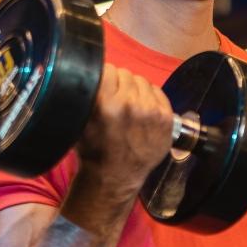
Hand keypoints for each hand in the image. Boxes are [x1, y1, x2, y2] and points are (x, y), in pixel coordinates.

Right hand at [64, 64, 173, 222]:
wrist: (115, 177)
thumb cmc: (95, 150)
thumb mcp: (80, 121)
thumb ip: (85, 95)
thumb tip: (92, 71)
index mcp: (104, 104)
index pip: (108, 69)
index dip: (105, 78)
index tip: (104, 87)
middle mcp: (129, 104)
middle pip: (125, 74)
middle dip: (119, 85)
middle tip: (115, 100)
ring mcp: (150, 111)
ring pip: (142, 81)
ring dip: (135, 90)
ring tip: (129, 108)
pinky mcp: (166, 118)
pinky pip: (157, 92)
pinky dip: (150, 98)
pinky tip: (143, 112)